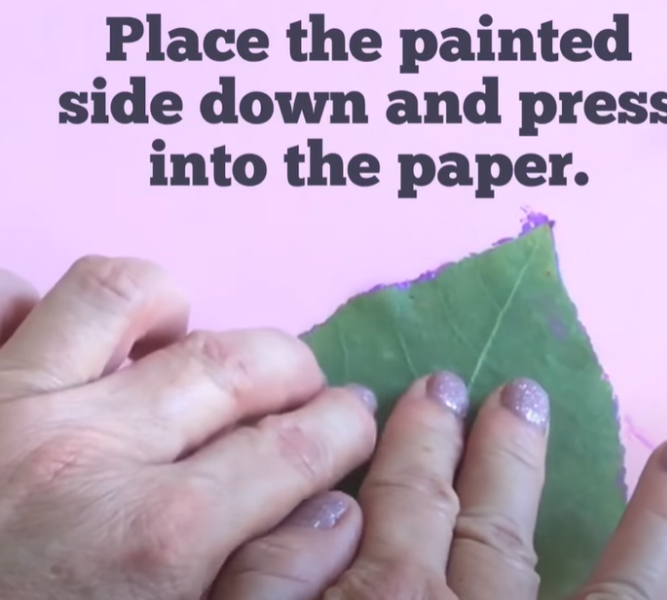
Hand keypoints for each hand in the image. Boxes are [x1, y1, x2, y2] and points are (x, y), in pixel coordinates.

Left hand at [0, 258, 378, 599]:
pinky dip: (28, 301)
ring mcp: (9, 408)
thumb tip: (336, 519)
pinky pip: (1, 300)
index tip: (354, 421)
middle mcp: (90, 451)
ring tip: (184, 338)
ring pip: (118, 296)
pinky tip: (53, 338)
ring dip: (172, 307)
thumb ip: (259, 583)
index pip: (296, 447)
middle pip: (233, 363)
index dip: (345, 426)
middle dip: (293, 365)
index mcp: (158, 536)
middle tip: (301, 386)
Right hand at [209, 365, 666, 596]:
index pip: (388, 506)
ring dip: (518, 460)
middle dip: (446, 443)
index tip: (406, 403)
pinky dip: (664, 520)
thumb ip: (270, 587)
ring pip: (513, 531)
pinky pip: (630, 588)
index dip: (401, 451)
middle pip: (442, 509)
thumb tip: (327, 511)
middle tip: (452, 383)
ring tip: (524, 397)